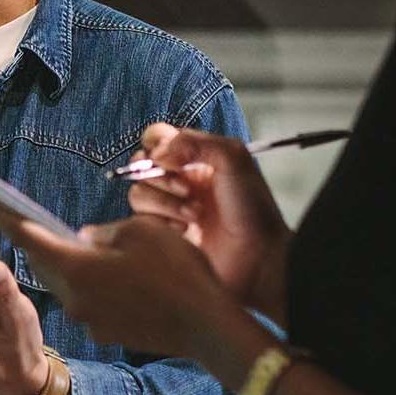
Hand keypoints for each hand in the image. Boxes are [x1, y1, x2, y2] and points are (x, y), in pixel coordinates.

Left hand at [0, 208, 243, 359]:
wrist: (206, 326)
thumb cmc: (179, 272)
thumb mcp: (143, 232)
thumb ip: (105, 232)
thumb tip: (86, 240)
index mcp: (76, 267)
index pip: (26, 235)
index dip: (0, 214)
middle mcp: (73, 297)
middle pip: (43, 263)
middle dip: (34, 240)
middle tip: (24, 217)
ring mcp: (89, 319)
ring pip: (65, 284)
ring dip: (65, 264)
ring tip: (74, 244)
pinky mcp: (107, 332)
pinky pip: (87, 301)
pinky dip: (89, 285)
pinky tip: (110, 274)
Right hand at [125, 123, 291, 322]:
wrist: (257, 257)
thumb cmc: (252, 209)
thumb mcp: (233, 159)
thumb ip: (195, 142)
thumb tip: (156, 153)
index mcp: (195, 157)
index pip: (157, 137)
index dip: (156, 143)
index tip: (170, 159)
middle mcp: (179, 179)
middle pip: (141, 164)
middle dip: (161, 177)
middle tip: (188, 191)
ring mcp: (169, 207)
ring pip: (138, 193)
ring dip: (165, 203)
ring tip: (194, 216)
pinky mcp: (162, 234)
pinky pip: (140, 221)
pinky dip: (161, 223)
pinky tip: (185, 232)